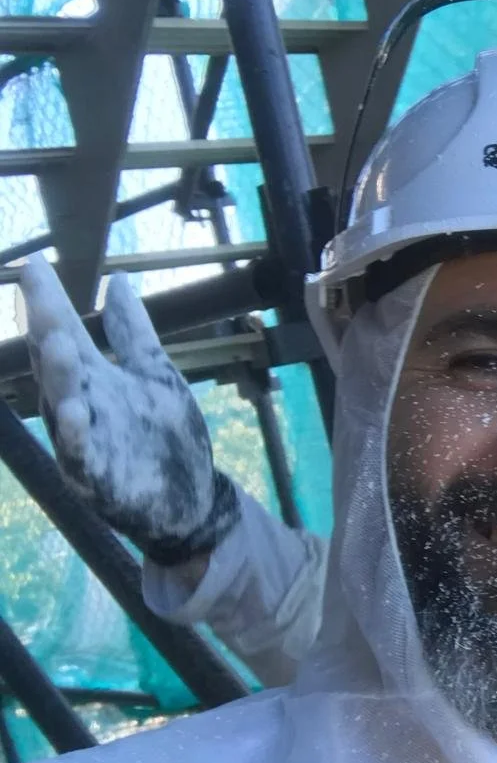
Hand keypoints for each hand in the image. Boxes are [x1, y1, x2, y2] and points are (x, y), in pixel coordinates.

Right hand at [19, 254, 239, 565]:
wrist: (193, 498)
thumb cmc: (167, 435)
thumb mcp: (157, 376)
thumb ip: (133, 334)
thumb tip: (119, 281)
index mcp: (94, 380)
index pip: (66, 333)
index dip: (51, 302)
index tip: (38, 265)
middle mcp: (81, 406)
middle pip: (58, 365)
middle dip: (46, 330)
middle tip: (38, 292)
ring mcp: (86, 443)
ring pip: (63, 407)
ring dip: (58, 377)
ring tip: (58, 343)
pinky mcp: (98, 479)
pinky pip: (81, 457)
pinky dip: (75, 437)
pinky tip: (75, 413)